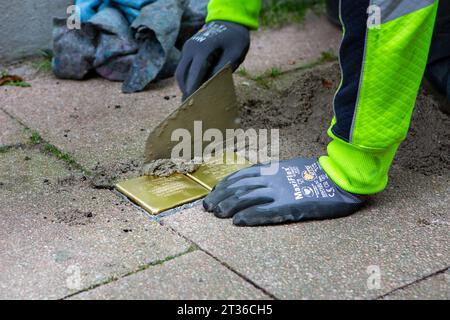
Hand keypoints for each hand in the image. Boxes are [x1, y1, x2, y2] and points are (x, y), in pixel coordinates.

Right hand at [176, 20, 249, 99]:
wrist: (229, 21)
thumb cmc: (235, 38)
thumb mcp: (235, 53)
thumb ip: (223, 68)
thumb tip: (212, 85)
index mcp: (203, 47)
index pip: (194, 71)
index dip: (193, 88)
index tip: (192, 101)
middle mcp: (191, 48)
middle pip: (182, 74)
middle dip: (185, 89)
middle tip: (190, 105)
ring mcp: (187, 48)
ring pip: (180, 72)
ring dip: (185, 85)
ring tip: (192, 100)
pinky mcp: (188, 51)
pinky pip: (184, 68)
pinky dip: (187, 79)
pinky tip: (194, 89)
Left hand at [203, 158, 364, 225]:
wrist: (339, 178)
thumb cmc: (316, 174)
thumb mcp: (290, 168)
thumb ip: (272, 174)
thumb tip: (256, 179)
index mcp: (272, 169)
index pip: (240, 176)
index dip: (224, 185)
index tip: (213, 193)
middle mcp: (271, 178)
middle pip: (239, 186)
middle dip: (221, 196)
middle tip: (208, 207)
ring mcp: (280, 192)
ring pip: (247, 197)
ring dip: (229, 206)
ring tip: (217, 214)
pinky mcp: (289, 206)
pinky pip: (265, 211)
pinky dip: (249, 216)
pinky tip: (237, 222)